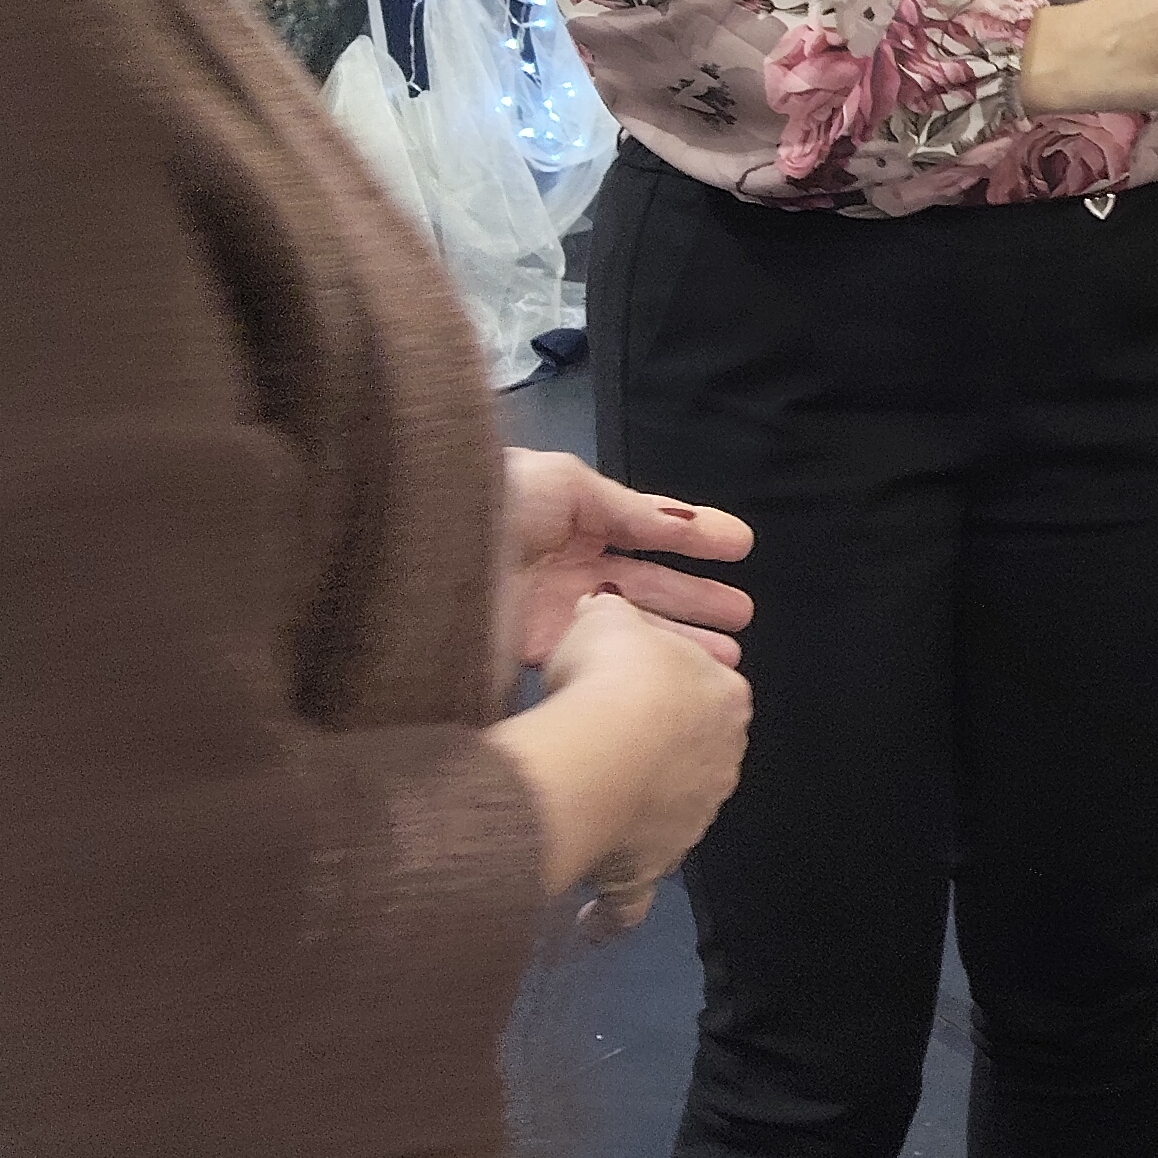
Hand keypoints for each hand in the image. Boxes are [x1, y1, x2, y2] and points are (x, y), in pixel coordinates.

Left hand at [505, 448, 754, 670]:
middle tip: (744, 612)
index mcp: (574, 514)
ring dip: (680, 637)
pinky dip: (637, 668)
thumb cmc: (487, 506)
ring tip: (728, 653)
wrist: (414, 559)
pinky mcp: (535, 652)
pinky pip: (598, 660)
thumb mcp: (560, 482)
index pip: (647, 525)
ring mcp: (555, 611)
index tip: (742, 545)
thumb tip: (678, 524)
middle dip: (697, 595)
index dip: (695, 534)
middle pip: (647, 581)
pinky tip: (671, 676)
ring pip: (632, 626)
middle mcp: (569, 563)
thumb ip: (622, 506)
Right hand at [538, 591, 751, 938]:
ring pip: (669, 820)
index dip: (663, 685)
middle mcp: (721, 763)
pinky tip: (594, 922)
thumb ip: (612, 615)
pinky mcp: (653, 868)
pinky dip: (613, 914)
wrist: (600, 748)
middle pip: (689, 757)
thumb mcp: (607, 620)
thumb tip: (605, 604)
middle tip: (607, 746)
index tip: (628, 685)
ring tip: (596, 812)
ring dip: (639, 818)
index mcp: (726, 698)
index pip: (704, 688)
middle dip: (657, 753)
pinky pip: (632, 899)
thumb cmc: (612, 674)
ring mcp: (692, 820)